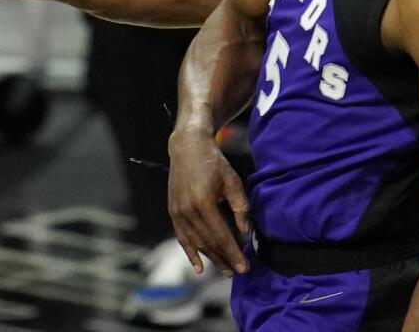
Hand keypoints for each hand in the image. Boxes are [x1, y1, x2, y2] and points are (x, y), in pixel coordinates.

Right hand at [168, 126, 250, 276]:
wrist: (187, 148)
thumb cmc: (213, 163)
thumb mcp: (232, 181)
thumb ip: (240, 207)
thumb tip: (245, 232)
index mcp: (203, 202)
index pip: (221, 235)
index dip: (233, 253)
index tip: (244, 267)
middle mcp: (187, 210)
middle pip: (208, 242)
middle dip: (224, 258)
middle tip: (238, 271)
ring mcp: (177, 211)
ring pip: (196, 242)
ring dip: (211, 258)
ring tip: (225, 270)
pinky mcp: (172, 211)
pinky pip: (181, 237)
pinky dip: (190, 253)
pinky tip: (198, 268)